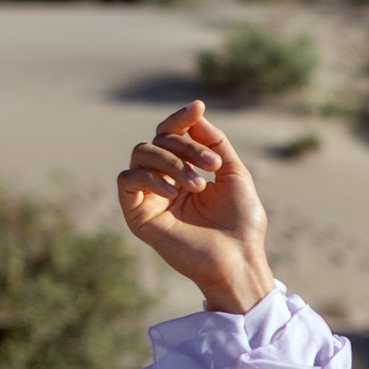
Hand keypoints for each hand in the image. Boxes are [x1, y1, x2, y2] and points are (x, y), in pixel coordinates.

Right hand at [117, 104, 272, 312]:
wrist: (238, 260)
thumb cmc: (241, 222)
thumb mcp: (234, 172)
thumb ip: (214, 141)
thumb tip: (195, 112)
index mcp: (186, 172)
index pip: (171, 134)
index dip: (181, 119)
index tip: (197, 108)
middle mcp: (165, 182)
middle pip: (158, 140)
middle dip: (185, 145)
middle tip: (212, 166)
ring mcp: (150, 198)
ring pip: (141, 154)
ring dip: (171, 161)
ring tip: (198, 184)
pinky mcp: (137, 216)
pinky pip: (126, 180)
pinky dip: (149, 177)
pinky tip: (174, 192)